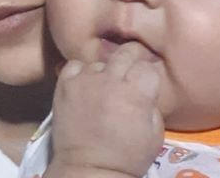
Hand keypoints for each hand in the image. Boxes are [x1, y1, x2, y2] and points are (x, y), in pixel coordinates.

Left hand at [50, 43, 163, 177]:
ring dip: (105, 71)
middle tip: (131, 71)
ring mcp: (85, 79)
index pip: (147, 66)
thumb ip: (151, 103)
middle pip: (126, 53)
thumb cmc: (127, 156)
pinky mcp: (65, 82)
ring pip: (100, 61)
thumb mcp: (155, 133)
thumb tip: (145, 85)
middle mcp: (110, 79)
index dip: (149, 73)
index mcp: (136, 93)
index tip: (147, 80)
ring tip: (104, 87)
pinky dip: (82, 72)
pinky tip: (85, 85)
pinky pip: (75, 65)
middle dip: (133, 59)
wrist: (89, 168)